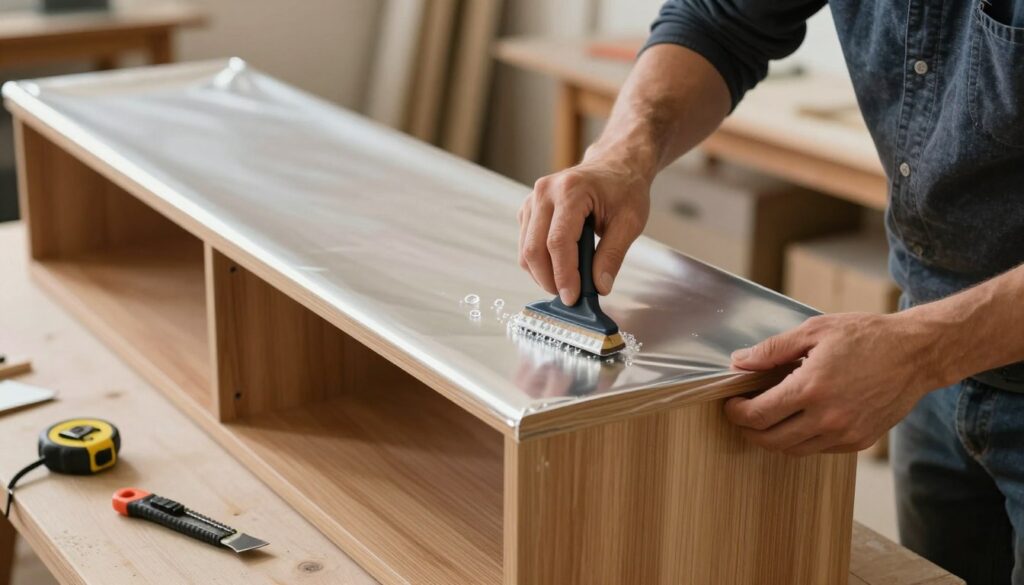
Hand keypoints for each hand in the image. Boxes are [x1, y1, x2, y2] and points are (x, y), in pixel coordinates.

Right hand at [518, 157, 650, 304]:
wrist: (614, 165)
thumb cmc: (624, 188)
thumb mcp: (630, 222)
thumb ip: (613, 255)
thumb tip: (600, 286)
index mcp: (571, 190)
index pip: (558, 241)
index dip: (564, 274)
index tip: (573, 297)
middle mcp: (545, 192)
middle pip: (534, 248)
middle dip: (550, 279)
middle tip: (570, 297)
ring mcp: (533, 200)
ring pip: (526, 249)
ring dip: (543, 274)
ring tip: (567, 284)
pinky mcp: (529, 209)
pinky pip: (526, 244)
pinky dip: (540, 263)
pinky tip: (559, 268)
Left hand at [724, 312, 945, 455]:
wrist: (916, 354)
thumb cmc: (866, 336)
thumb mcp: (815, 331)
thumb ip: (773, 349)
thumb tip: (738, 362)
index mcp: (811, 388)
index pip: (758, 415)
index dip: (736, 412)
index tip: (730, 403)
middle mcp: (827, 418)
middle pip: (770, 440)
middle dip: (748, 429)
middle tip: (742, 414)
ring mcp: (845, 434)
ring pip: (793, 450)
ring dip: (773, 438)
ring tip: (767, 417)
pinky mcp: (859, 442)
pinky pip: (818, 450)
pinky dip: (801, 440)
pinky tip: (798, 420)